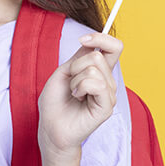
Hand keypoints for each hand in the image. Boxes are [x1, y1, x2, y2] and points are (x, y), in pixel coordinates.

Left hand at [37, 33, 122, 157]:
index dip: (101, 38)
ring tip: (74, 94)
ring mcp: (109, 94)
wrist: (50, 127)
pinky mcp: (107, 106)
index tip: (82, 39)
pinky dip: (80, 87)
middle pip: (98, 55)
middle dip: (76, 65)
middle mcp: (107, 81)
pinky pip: (96, 84)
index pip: (114, 47)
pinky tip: (78, 98)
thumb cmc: (55, 102)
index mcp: (100, 71)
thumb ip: (80, 57)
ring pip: (94, 69)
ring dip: (75, 80)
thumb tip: (93, 44)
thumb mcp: (64, 72)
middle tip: (71, 83)